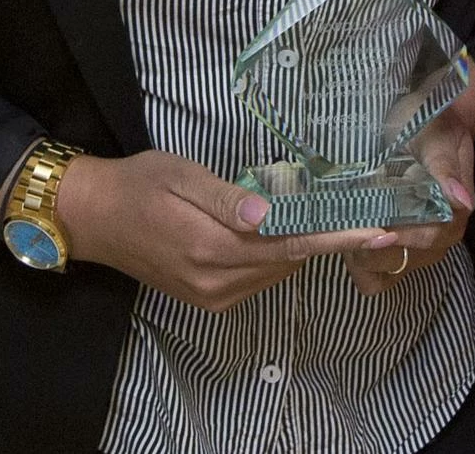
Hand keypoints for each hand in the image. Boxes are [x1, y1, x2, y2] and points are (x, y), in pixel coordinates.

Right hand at [52, 149, 403, 311]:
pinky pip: (256, 278)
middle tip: (350, 209)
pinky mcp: (207, 299)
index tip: (380, 233)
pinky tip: (265, 232)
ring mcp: (211, 296)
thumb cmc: (139, 185)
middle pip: (288, 262)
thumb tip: (269, 215)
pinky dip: (272, 257)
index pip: (289, 246)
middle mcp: (214, 281)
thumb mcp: (180, 175)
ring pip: (275, 272)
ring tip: (306, 214)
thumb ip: (226, 198)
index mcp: (209, 247)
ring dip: (295, 247)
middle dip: (322, 238)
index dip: (338, 239)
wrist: (94, 218)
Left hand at [353, 58, 474, 298]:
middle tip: (344, 227)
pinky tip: (342, 242)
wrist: (416, 117)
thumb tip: (461, 201)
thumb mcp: (435, 135)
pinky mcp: (390, 248)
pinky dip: (358, 267)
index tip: (376, 231)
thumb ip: (444, 166)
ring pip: (387, 272)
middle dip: (374, 250)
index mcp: (452, 211)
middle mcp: (437, 235)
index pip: (430, 237)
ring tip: (340, 231)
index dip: (404, 238)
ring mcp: (413, 246)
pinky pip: (374, 276)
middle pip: (406, 260)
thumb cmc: (427, 122)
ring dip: (362, 259)